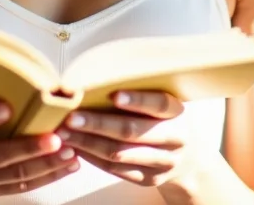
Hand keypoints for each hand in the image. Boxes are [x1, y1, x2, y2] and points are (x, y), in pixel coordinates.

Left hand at [55, 91, 204, 189]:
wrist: (187, 158)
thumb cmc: (164, 119)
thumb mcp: (162, 101)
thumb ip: (141, 89)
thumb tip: (99, 73)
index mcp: (177, 112)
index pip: (159, 104)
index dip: (137, 100)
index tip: (113, 94)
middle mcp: (174, 138)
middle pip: (132, 131)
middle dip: (98, 124)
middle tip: (71, 117)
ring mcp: (162, 162)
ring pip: (119, 154)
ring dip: (88, 143)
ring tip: (65, 133)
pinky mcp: (149, 179)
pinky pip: (116, 170)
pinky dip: (93, 158)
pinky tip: (76, 147)